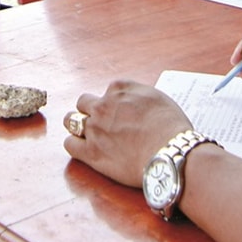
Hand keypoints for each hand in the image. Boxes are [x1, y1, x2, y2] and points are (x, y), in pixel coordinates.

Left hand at [63, 80, 193, 187]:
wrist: (169, 152)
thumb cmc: (171, 127)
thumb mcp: (158, 97)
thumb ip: (139, 95)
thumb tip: (133, 101)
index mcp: (119, 89)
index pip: (107, 92)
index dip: (113, 103)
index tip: (120, 113)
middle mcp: (103, 105)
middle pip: (84, 102)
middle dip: (90, 110)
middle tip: (100, 122)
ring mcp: (95, 128)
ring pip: (71, 120)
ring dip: (77, 125)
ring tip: (85, 134)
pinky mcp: (91, 152)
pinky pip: (70, 144)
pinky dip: (74, 144)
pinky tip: (83, 148)